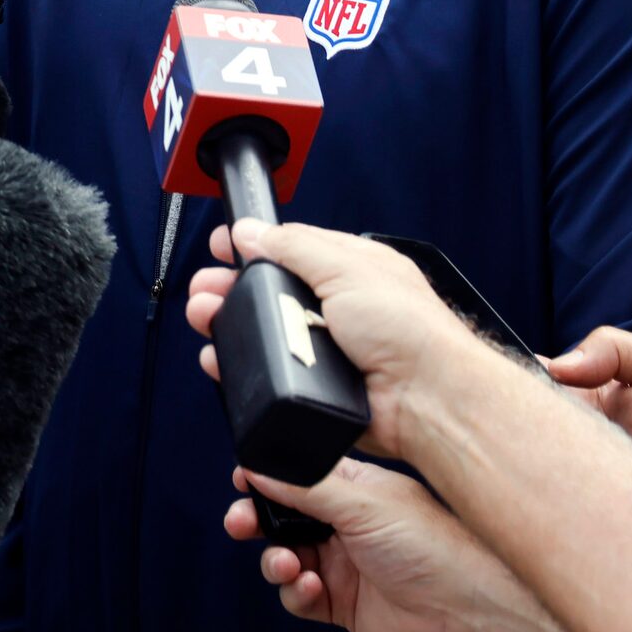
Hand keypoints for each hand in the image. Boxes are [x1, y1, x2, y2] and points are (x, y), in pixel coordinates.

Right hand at [184, 221, 496, 462]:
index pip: (293, 249)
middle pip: (271, 292)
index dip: (255, 246)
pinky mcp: (318, 386)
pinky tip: (223, 360)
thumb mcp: (347, 268)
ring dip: (231, 325)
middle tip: (204, 291)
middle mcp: (340, 307)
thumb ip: (295, 246)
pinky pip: (271, 373)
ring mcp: (328, 348)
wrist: (426, 401)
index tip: (222, 247)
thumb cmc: (409, 333)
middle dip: (231, 288)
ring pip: (267, 333)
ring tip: (205, 321)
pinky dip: (245, 367)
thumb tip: (252, 231)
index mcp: (353, 270)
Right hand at [222, 460, 532, 631]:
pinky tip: (311, 588)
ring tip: (288, 563)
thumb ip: (307, 486)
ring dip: (274, 559)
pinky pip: (297, 596)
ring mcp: (342, 564)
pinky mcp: (342, 603)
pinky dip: (295, 592)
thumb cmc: (436, 546)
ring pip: (282, 557)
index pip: (296, 475)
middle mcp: (344, 522)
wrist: (473, 612)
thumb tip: (257, 465)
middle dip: (255, 519)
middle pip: (280, 517)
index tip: (242, 479)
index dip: (265, 477)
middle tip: (241, 523)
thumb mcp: (365, 503)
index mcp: (352, 487)